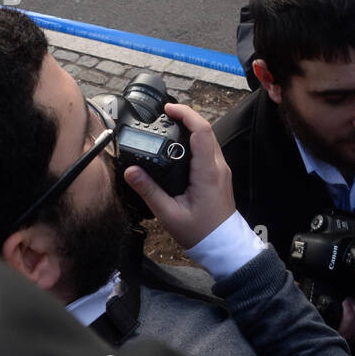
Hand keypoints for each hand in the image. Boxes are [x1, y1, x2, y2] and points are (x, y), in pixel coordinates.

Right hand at [123, 103, 234, 249]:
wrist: (222, 246)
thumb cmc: (200, 232)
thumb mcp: (169, 214)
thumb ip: (150, 191)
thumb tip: (132, 171)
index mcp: (208, 172)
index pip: (202, 132)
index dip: (186, 114)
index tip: (168, 109)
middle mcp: (218, 167)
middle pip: (206, 130)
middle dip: (186, 117)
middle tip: (164, 115)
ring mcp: (221, 170)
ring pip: (209, 139)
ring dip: (191, 128)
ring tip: (169, 125)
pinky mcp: (219, 175)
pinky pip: (208, 149)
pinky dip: (194, 140)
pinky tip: (178, 145)